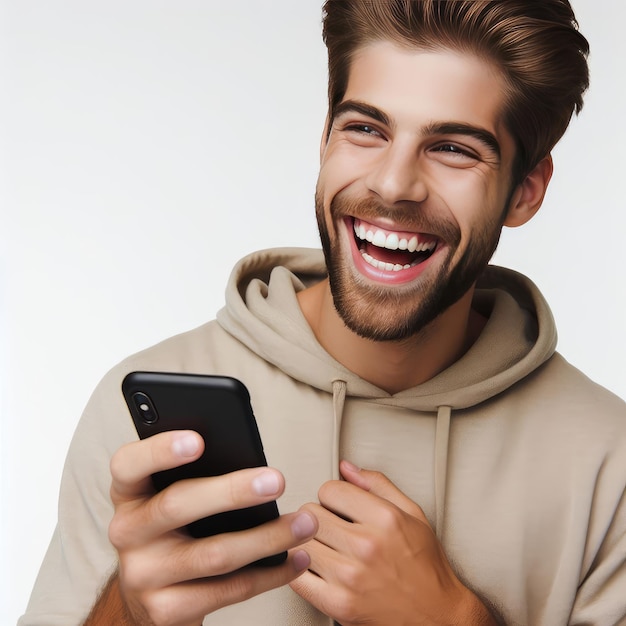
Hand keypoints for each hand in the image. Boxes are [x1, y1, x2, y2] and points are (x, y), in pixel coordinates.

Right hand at [108, 430, 316, 625]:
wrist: (150, 595)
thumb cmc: (172, 527)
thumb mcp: (169, 495)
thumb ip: (195, 474)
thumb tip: (253, 460)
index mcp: (129, 493)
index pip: (128, 464)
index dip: (160, 450)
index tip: (198, 440)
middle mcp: (127, 532)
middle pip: (177, 505)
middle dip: (232, 492)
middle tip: (277, 480)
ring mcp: (144, 575)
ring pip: (213, 554)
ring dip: (267, 538)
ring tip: (305, 523)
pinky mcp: (167, 610)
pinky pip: (228, 591)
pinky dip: (270, 574)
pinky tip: (297, 558)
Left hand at [290, 461, 493, 625]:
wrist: (437, 617)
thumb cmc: (426, 565)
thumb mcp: (413, 513)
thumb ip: (377, 484)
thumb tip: (346, 467)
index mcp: (384, 519)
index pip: (329, 490)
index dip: (333, 495)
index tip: (339, 505)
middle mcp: (366, 546)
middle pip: (310, 513)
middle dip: (318, 516)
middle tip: (331, 525)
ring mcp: (350, 577)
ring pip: (299, 542)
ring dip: (308, 542)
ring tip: (325, 546)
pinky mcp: (338, 604)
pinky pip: (297, 577)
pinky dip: (300, 570)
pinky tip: (317, 567)